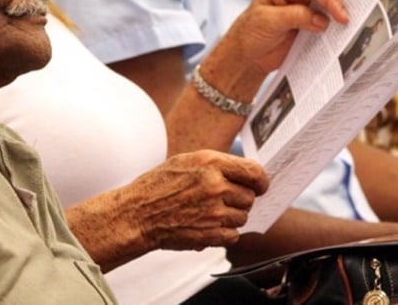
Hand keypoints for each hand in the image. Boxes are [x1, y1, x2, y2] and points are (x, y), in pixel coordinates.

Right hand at [118, 150, 267, 250]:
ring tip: (207, 213)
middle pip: (250, 197)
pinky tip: (206, 226)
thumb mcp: (186, 161)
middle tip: (219, 201)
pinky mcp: (210, 234)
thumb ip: (217, 165)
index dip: (261, 180)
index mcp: (210, 163)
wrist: (136, 214)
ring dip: (230, 217)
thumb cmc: (157, 187)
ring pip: (243, 217)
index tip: (260, 186)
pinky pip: (233, 235)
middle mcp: (215, 185)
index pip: (254, 171)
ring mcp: (214, 211)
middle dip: (239, 200)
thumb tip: (245, 173)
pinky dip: (224, 233)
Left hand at [203, 0, 347, 95]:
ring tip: (356, 27)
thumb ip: (295, 17)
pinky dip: (335, 29)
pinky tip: (345, 36)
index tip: (342, 16)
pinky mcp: (310, 23)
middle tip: (357, 18)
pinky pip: (327, 24)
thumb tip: (322, 20)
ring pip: (329, 9)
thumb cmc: (250, 32)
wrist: (246, 54)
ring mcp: (306, 7)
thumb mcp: (269, 21)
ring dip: (340, 18)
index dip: (330, 0)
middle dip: (340, 5)